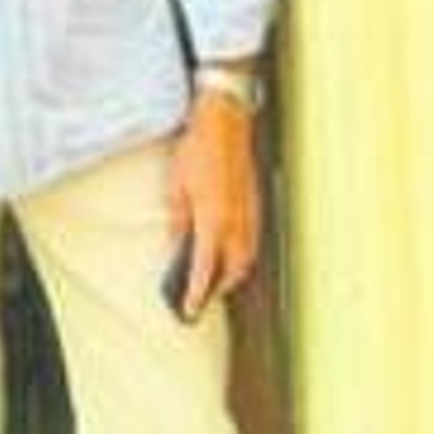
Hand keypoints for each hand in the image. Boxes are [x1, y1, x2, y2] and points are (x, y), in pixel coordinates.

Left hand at [167, 92, 261, 319]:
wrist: (226, 124)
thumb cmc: (198, 150)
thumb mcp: (176, 186)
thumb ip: (178, 220)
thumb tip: (178, 243)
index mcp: (212, 220)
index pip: (205, 269)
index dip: (196, 293)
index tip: (188, 309)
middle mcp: (235, 224)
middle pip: (231, 272)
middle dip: (217, 288)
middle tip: (199, 296)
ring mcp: (250, 216)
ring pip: (245, 260)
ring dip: (232, 274)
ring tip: (213, 280)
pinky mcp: (256, 206)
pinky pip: (252, 243)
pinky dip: (241, 256)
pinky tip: (229, 254)